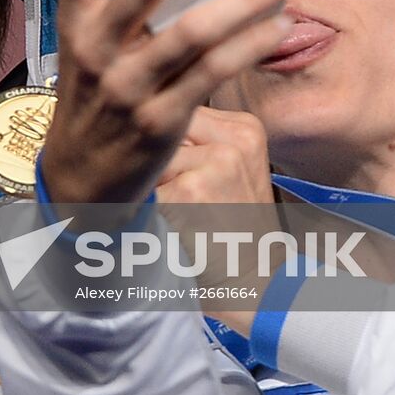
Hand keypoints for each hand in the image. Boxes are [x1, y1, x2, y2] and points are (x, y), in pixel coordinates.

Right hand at [37, 0, 293, 210]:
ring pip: (193, 29)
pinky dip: (253, 43)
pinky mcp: (160, 120)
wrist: (83, 177)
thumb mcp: (91, 37)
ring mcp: (126, 84)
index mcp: (72, 12)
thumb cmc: (98, 89)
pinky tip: (277, 26)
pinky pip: (215, 72)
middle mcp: (94, 44)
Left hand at [157, 107, 279, 333]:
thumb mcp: (229, 170)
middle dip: (151, 157)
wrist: (254, 285)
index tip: (170, 169)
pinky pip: (144, 185)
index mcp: (244, 127)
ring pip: (148, 155)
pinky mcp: (191, 189)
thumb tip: (139, 113)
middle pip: (160, 128)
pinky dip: (145, 205)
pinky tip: (170, 224)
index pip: (176, 110)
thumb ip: (196, 138)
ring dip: (147, 182)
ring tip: (176, 211)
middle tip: (176, 195)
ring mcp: (215, 161)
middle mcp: (234, 138)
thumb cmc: (230, 227)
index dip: (160, 139)